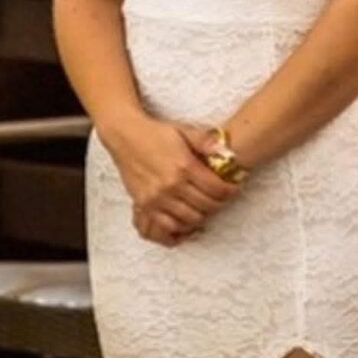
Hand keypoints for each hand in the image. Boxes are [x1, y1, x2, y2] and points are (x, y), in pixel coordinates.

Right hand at [106, 116, 237, 242]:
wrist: (125, 135)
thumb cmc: (155, 132)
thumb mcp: (183, 131)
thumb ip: (205, 141)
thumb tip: (225, 151)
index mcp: (184, 166)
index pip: (216, 189)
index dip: (229, 191)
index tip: (233, 188)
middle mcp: (171, 185)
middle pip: (206, 206)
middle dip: (219, 204)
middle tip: (223, 198)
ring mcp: (157, 198)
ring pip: (190, 219)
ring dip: (203, 215)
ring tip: (206, 206)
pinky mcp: (145, 205)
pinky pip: (167, 226)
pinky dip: (181, 226)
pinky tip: (187, 217)